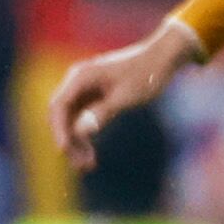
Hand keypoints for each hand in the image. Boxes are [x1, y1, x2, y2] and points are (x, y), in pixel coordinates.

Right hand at [47, 20, 200, 172]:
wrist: (164, 58)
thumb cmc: (146, 74)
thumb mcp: (125, 96)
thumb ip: (101, 113)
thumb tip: (80, 132)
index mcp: (81, 77)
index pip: (59, 106)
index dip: (59, 130)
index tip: (64, 150)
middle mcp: (78, 82)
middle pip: (62, 116)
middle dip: (69, 141)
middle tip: (80, 165)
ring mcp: (85, 90)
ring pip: (71, 120)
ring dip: (77, 142)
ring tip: (88, 165)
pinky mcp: (94, 96)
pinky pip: (82, 119)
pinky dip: (86, 135)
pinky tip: (92, 153)